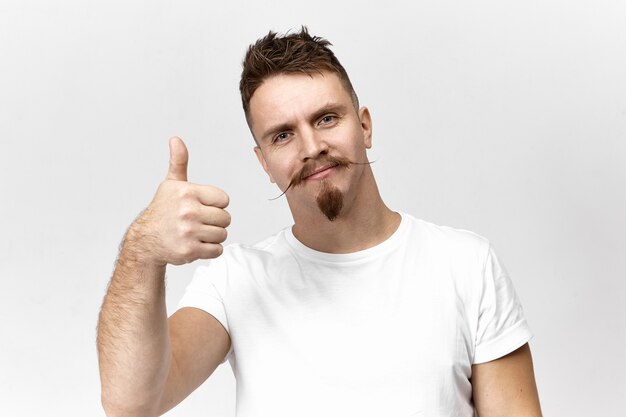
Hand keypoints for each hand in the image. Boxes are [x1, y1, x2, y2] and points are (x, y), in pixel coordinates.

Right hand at [127, 137, 230, 266]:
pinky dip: (210, 250)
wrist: (146, 240)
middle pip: (226, 218)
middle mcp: (188, 211)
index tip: (202, 206)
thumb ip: (179, 162)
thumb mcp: (171, 184)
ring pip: (222, 235)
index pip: (224, 199)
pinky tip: (197, 244)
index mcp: (187, 192)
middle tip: (200, 222)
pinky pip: (217, 250)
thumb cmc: (163, 210)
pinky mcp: (189, 250)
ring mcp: (189, 232)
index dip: (216, 204)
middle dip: (216, 222)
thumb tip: (176, 140)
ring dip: (213, 236)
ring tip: (197, 233)